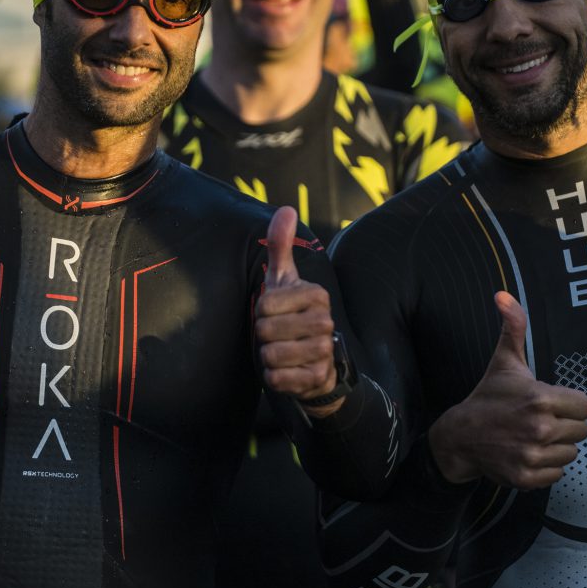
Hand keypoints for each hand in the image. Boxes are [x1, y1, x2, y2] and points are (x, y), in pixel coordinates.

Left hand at [255, 207, 342, 414]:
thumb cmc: (291, 316)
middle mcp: (325, 321)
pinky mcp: (319, 378)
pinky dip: (274, 378)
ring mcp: (324, 351)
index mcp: (316, 294)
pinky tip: (286, 372)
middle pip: (266, 330)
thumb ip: (280, 246)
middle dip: (262, 337)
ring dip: (267, 358)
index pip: (265, 304)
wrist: (315, 364)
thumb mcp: (284, 280)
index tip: (274, 314)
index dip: (261, 312)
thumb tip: (286, 208)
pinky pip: (278, 379)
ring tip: (280, 353)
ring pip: (271, 355)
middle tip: (276, 336)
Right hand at [429, 291, 586, 488]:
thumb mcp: (504, 361)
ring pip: (571, 453)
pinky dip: (545, 466)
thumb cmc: (488, 397)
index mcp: (540, 398)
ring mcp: (533, 455)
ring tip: (531, 436)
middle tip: (537, 419)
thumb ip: (513, 327)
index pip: (586, 406)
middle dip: (563, 425)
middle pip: (581, 431)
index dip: (569, 403)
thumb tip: (503, 294)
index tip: (548, 402)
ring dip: (555, 446)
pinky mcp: (527, 478)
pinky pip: (558, 474)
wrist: (459, 436)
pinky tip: (526, 452)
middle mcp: (539, 428)